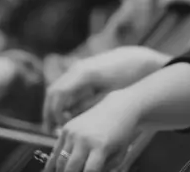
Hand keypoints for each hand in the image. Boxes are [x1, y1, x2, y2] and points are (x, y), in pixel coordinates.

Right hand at [43, 47, 167, 130]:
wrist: (139, 59)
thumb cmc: (128, 78)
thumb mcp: (109, 95)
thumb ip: (88, 106)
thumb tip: (69, 118)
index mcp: (84, 74)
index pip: (58, 95)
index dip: (55, 113)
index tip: (61, 128)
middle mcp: (77, 68)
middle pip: (53, 91)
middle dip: (49, 112)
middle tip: (50, 131)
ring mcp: (78, 67)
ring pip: (57, 88)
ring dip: (55, 107)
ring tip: (57, 126)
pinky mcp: (82, 70)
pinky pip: (66, 86)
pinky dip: (63, 100)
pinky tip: (68, 115)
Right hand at [44, 91, 140, 171]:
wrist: (118, 108)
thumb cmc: (121, 135)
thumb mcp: (119, 154)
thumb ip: (105, 169)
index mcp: (101, 146)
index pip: (89, 171)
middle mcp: (84, 139)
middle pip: (71, 168)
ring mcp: (73, 133)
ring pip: (60, 161)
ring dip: (61, 171)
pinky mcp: (67, 128)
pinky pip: (55, 150)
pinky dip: (53, 162)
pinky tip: (54, 170)